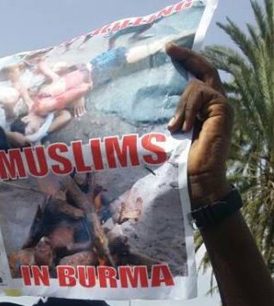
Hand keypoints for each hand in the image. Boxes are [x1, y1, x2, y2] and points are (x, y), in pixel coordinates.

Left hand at [166, 44, 232, 206]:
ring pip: (196, 84)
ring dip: (181, 104)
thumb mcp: (174, 132)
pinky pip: (201, 94)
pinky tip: (185, 127)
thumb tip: (159, 102)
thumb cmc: (183, 163)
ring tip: (176, 127)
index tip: (169, 51)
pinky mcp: (223, 109)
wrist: (198, 180)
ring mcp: (222, 106)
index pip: (198, 77)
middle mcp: (216, 104)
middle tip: (169, 48)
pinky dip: (189, 108)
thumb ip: (174, 115)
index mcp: (205, 109)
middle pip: (205, 69)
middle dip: (187, 56)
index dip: (187, 62)